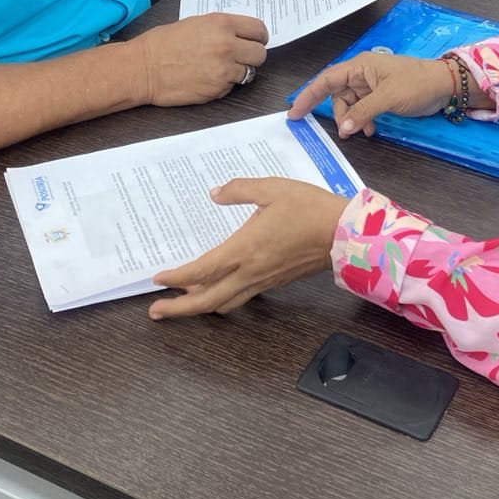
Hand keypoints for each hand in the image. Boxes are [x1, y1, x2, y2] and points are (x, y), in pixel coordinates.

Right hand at [131, 13, 267, 105]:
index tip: (255, 40)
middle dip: (252, 55)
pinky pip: (232, 86)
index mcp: (222, 24)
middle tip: (241, 56)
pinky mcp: (217, 90)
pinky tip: (208, 78)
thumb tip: (239, 35)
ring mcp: (224, 70)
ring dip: (239, 71)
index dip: (258, 36)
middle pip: (260, 53)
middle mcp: (227, 46)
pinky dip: (225, 84)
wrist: (144, 68)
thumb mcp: (195, 23)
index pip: (259, 30)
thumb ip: (221, 28)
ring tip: (221, 68)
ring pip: (250, 72)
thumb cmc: (162, 44)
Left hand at [148, 177, 347, 317]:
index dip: (177, 277)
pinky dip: (221, 298)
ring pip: (224, 303)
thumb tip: (215, 194)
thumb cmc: (309, 208)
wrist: (343, 233)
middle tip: (156, 311)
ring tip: (182, 301)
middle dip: (179, 309)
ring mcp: (263, 280)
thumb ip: (238, 190)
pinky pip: (240, 297)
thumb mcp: (270, 188)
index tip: (157, 279)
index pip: (202, 270)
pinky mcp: (274, 281)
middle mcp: (250, 271)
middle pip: (207, 300)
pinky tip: (217, 289)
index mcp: (244, 249)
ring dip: (200, 306)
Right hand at [288, 51, 475, 137]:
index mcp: (360, 66)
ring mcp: (371, 85)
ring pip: (349, 105)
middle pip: (336, 95)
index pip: (326, 79)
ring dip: (352, 120)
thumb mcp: (388, 97)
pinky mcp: (380, 96)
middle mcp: (362, 74)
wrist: (444, 86)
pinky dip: (362, 120)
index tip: (294, 112)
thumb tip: (344, 128)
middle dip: (338, 114)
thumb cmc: (417, 83)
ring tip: (362, 132)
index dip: (308, 95)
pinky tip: (369, 130)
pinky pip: (362, 109)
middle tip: (344, 132)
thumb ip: (363, 112)